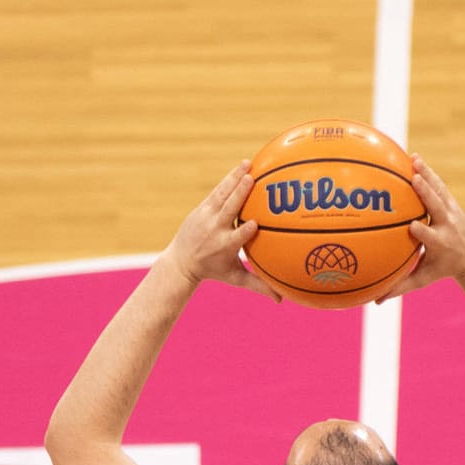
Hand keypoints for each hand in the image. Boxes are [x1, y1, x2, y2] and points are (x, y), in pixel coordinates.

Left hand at [158, 161, 279, 301]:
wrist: (182, 261)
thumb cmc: (214, 270)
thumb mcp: (235, 278)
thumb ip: (258, 285)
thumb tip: (282, 300)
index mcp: (225, 246)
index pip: (237, 237)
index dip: (245, 230)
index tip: (255, 223)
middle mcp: (215, 229)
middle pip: (228, 210)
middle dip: (238, 195)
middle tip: (251, 180)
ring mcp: (207, 217)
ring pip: (222, 195)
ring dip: (234, 179)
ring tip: (248, 164)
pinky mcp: (202, 208)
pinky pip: (218, 191)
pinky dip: (229, 179)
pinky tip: (242, 167)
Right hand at [375, 155, 464, 302]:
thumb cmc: (442, 269)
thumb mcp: (424, 279)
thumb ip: (400, 287)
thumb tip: (374, 301)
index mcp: (440, 243)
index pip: (429, 235)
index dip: (421, 230)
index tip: (410, 225)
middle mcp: (447, 225)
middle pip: (436, 207)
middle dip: (426, 194)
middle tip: (414, 180)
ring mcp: (451, 211)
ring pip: (438, 190)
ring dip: (427, 175)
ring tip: (414, 159)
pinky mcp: (451, 202)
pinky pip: (438, 185)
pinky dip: (428, 172)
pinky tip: (414, 158)